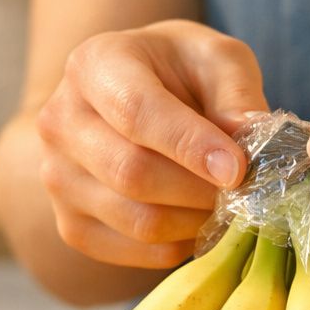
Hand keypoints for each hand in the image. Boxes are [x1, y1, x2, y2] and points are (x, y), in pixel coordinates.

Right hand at [36, 20, 266, 268]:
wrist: (132, 94)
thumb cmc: (181, 71)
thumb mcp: (218, 59)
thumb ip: (237, 96)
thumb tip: (252, 144)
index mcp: (94, 65)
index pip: (136, 112)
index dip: (190, 145)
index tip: (238, 168)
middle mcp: (60, 122)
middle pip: (132, 173)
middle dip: (201, 189)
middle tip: (246, 189)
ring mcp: (57, 178)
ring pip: (136, 220)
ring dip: (196, 221)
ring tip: (227, 203)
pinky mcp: (71, 224)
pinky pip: (133, 251)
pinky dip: (179, 245)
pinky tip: (198, 221)